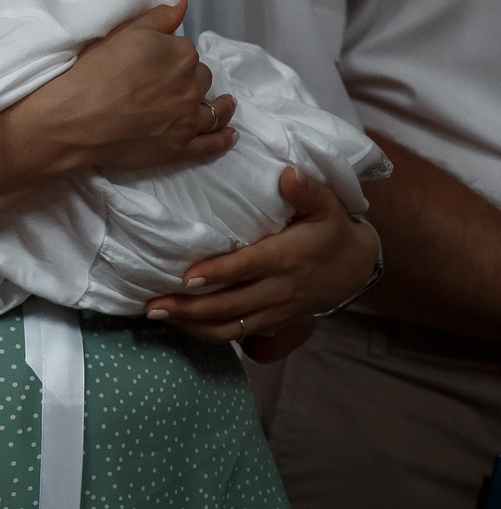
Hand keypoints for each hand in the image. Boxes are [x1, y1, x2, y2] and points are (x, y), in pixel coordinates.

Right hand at [13, 0, 234, 174]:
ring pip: (214, 109)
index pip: (185, 50)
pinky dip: (223, 139)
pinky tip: (230, 134)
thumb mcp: (122, 34)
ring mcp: (189, 119)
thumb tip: (182, 1)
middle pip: (201, 78)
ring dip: (220, 105)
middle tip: (169, 83)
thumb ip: (157, 17)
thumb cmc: (92, 72)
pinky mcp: (181, 148)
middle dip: (191, 78)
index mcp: (180, 53)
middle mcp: (191, 85)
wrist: (74, 118)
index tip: (155, 61)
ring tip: (223, 103)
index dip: (170, 55)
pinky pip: (212, 144)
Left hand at [146, 167, 380, 347]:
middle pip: (229, 304)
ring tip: (157, 315)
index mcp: (286, 258)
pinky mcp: (272, 321)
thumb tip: (288, 174)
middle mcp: (278, 289)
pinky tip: (181, 323)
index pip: (246, 268)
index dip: (217, 274)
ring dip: (192, 324)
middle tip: (151, 305)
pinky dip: (207, 332)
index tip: (186, 277)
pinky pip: (237, 333)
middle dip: (189, 307)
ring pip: (230, 326)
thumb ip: (306, 190)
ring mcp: (275, 310)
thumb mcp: (327, 206)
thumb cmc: (331, 230)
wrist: (356, 266)